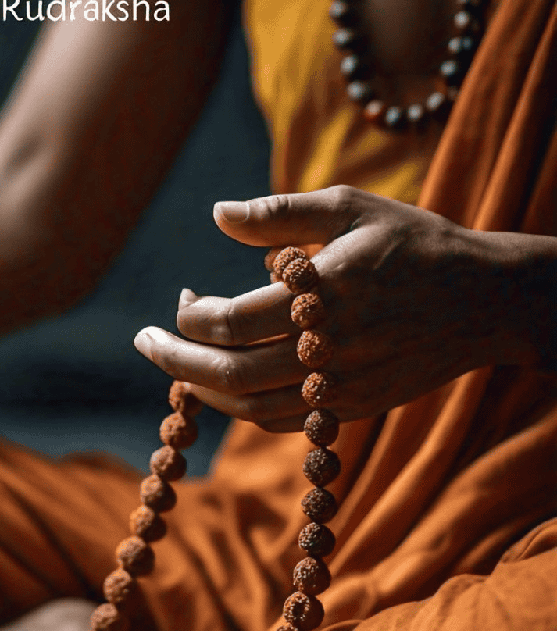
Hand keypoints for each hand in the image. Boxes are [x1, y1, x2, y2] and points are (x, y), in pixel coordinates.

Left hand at [134, 185, 533, 430]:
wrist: (486, 300)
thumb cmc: (414, 244)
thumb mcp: (351, 207)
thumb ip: (278, 214)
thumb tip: (215, 213)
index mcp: (322, 295)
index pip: (227, 324)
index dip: (188, 316)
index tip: (181, 297)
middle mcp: (328, 350)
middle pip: (227, 374)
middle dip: (173, 359)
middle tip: (144, 341)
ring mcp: (342, 388)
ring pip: (249, 408)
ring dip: (202, 389)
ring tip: (178, 365)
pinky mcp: (354, 409)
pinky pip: (282, 422)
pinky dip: (243, 408)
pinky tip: (228, 385)